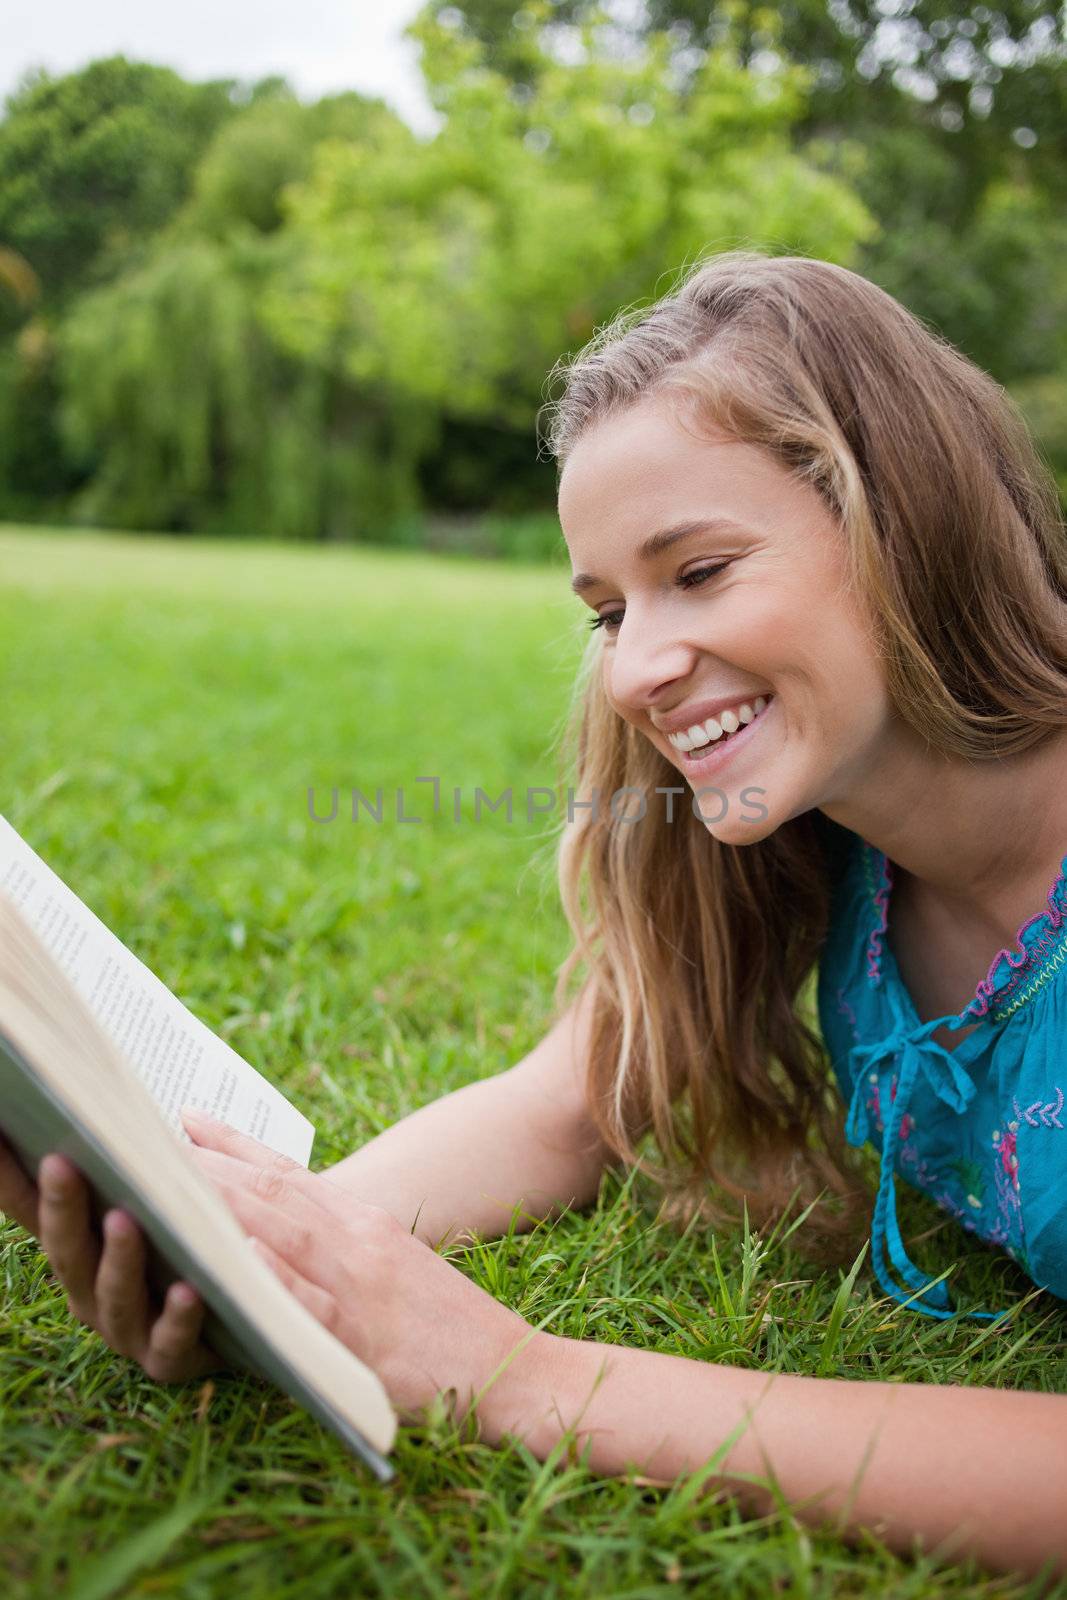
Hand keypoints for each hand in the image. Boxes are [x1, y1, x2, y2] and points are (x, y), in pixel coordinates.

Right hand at [0, 1130, 224, 1382]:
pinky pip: (171, 1341)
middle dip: (61, 1205)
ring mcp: (126, 1329)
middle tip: (60, 1161)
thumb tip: (97, 1093)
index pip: (32, 1207)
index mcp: (79, 1246)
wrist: (244, 1314)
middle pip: (68, 1248)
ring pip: (113, 1295)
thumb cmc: (189, 1236)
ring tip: (125, 1220)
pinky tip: (189, 1290)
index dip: (7, 1175)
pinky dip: (178, 1317)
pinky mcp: (171, 1359)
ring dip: (118, 1258)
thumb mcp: (160, 1189)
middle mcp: (89, 1290)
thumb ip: (128, 1155)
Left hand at [180, 1108, 545, 1427]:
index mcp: (364, 1223)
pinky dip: (266, 1276)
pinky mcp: (362, 1336)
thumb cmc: (449, 1328)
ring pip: (278, 1231)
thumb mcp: (394, 1266)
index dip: (232, 1145)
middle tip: (144, 1138)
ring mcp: (360, 1283)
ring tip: (161, 1181)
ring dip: (217, 1202)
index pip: (287, 1172)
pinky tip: (227, 1259)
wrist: (515, 1370)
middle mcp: (358, 1239)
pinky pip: (305, 1301)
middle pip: (271, 1190)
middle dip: (205, 1164)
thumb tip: (273, 1234)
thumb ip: (339, 1245)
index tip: (184, 1119)